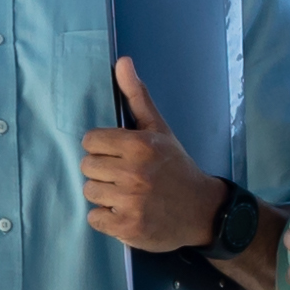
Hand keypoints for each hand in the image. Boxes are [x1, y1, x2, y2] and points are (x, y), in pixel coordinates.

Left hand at [79, 56, 227, 253]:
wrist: (202, 211)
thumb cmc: (176, 167)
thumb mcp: (159, 130)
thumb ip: (136, 96)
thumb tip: (123, 61)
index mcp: (140, 146)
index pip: (90, 141)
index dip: (102, 148)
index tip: (120, 155)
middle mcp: (135, 173)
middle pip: (87, 167)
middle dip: (103, 171)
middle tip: (125, 176)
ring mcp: (131, 202)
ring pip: (90, 192)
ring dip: (105, 195)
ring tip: (129, 194)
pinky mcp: (128, 228)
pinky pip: (95, 218)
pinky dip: (107, 218)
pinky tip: (127, 211)